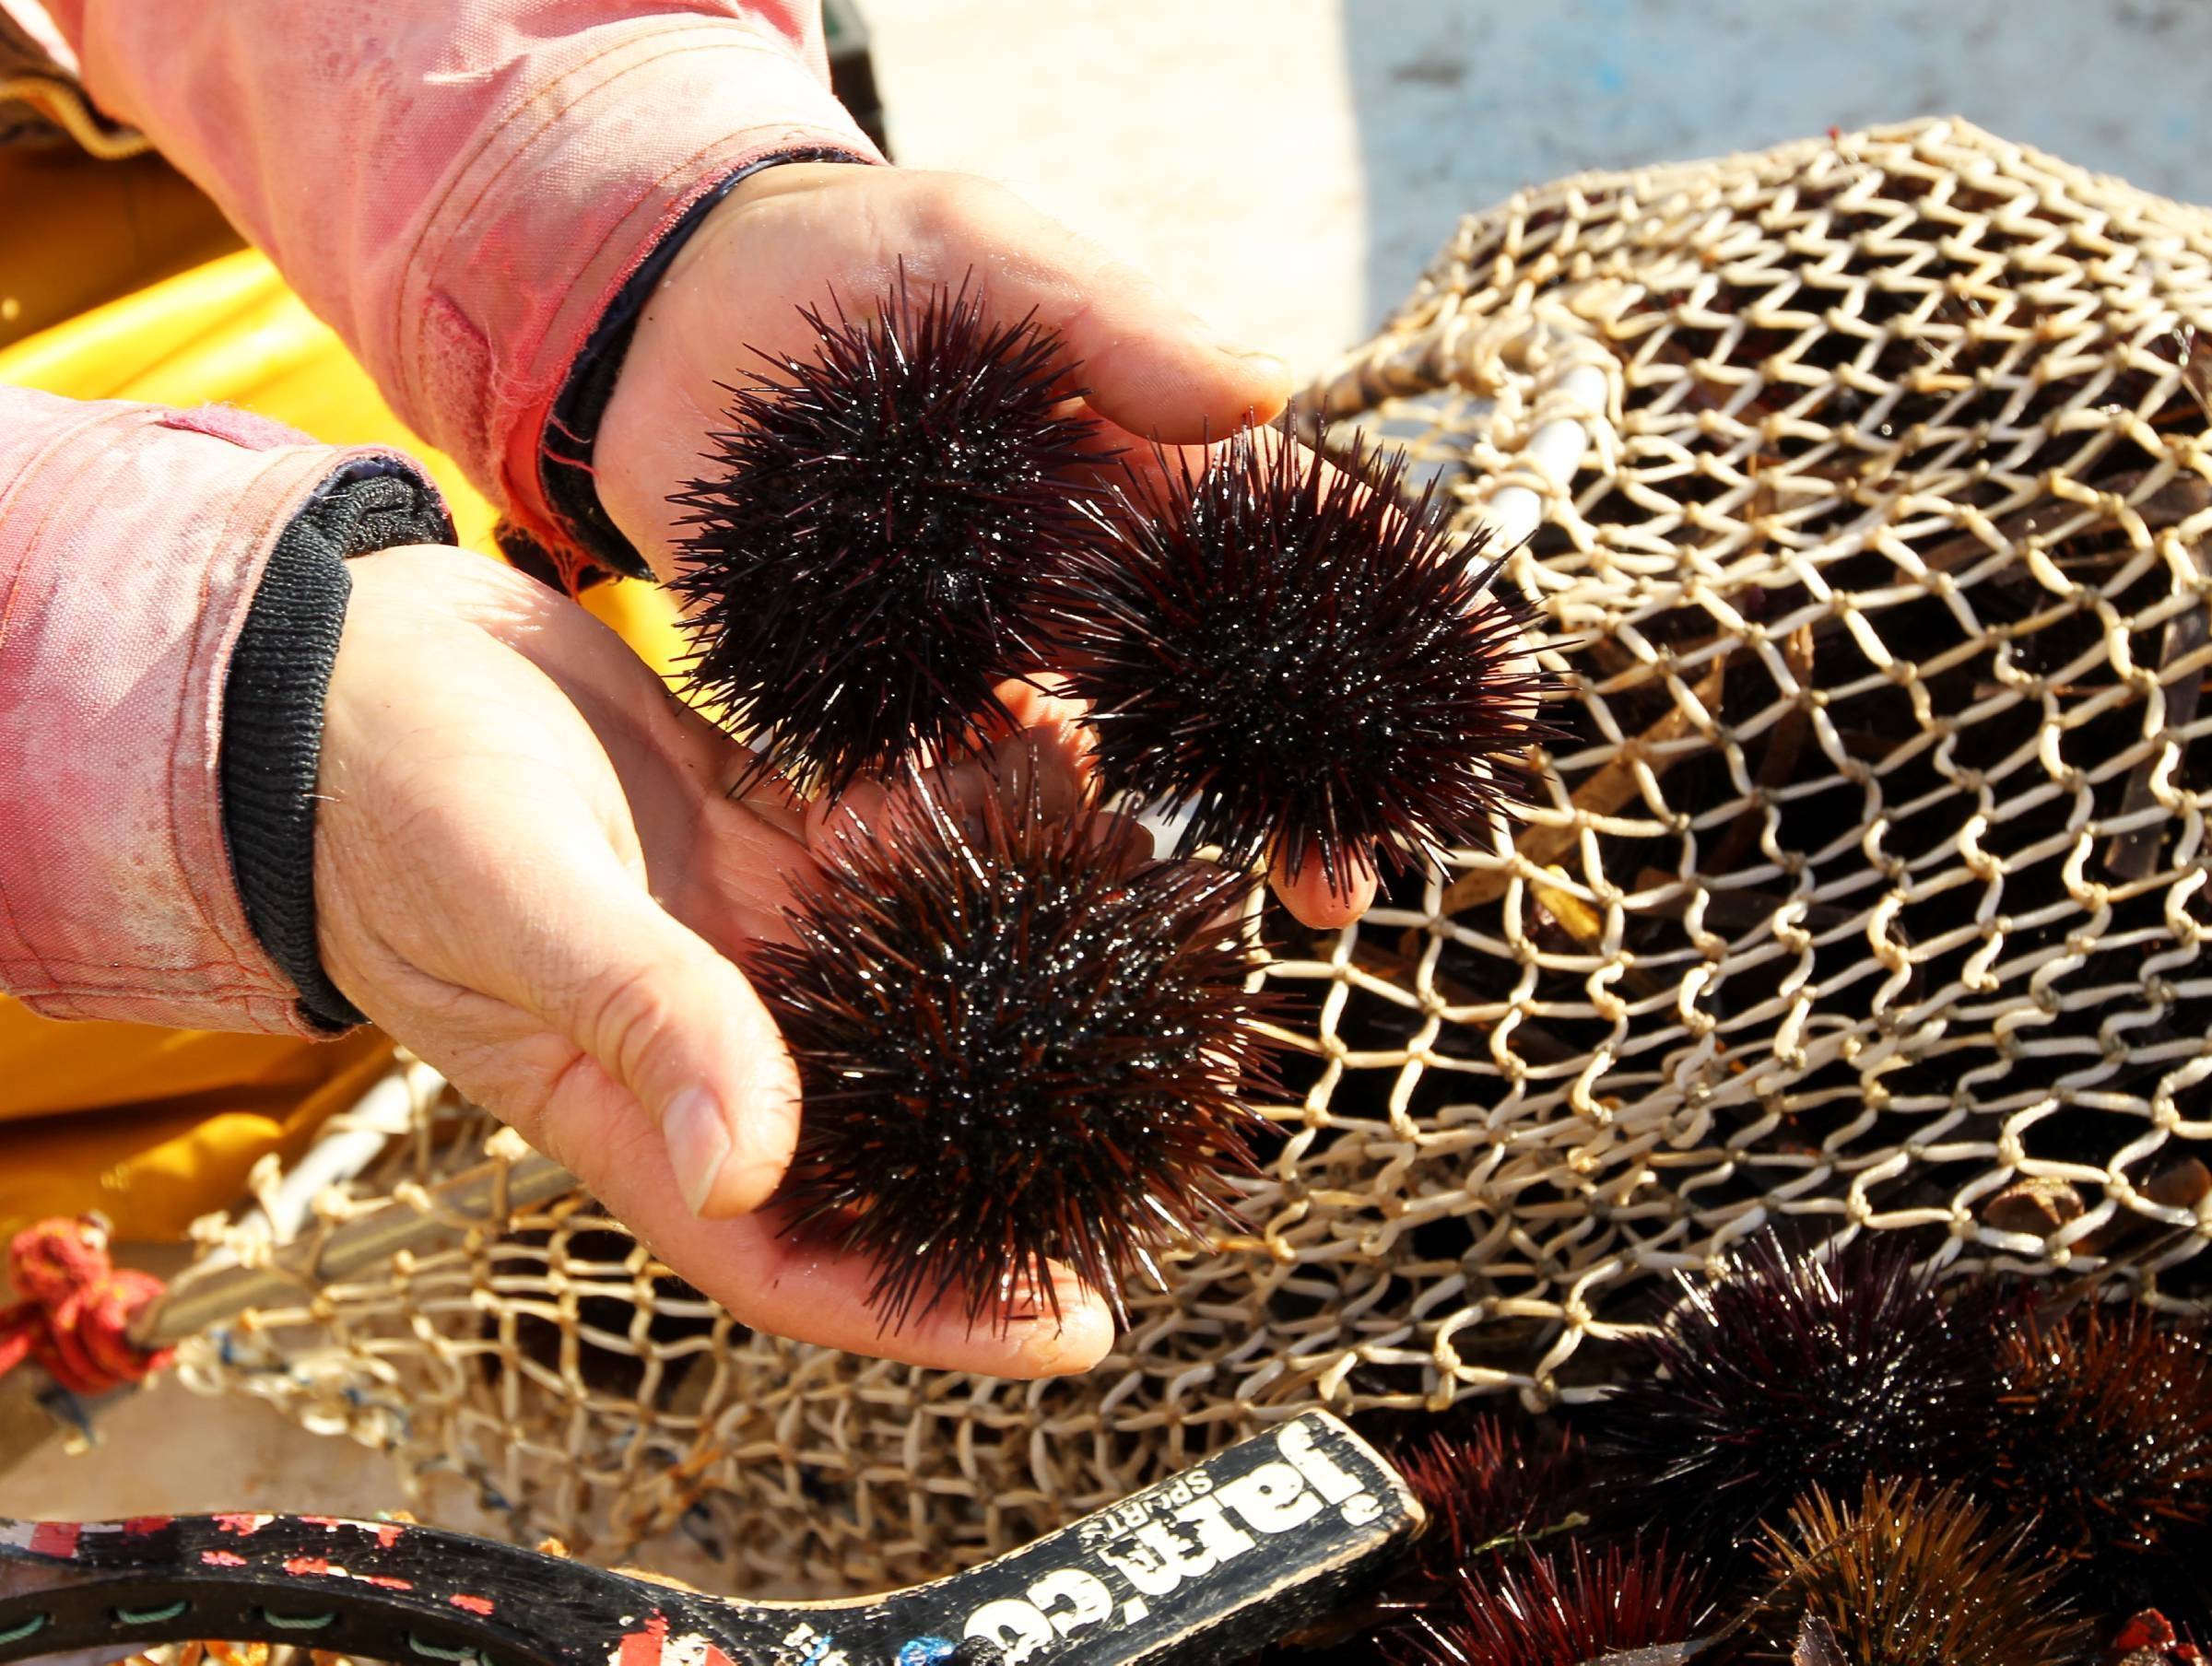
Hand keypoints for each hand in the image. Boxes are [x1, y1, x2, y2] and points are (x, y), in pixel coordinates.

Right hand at [311, 545, 1111, 1375]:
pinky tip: (1040, 753)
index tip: (1079, 1324)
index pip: (801, 1254)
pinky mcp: (758, 829)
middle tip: (1160, 1083)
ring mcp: (743, 933)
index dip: (938, 1307)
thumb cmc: (381, 801)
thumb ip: (642, 1022)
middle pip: (896, 1117)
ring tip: (1135, 877)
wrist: (342, 658)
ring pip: (914, 968)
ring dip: (1020, 930)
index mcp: (637, 1112)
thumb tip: (752, 1171)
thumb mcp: (515, 911)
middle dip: (1027, 1110)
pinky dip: (961, 808)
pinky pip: (888, 842)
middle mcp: (712, 1036)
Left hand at [593, 163, 1383, 925]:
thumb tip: (1265, 394)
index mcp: (1136, 470)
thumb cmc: (856, 258)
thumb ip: (1110, 323)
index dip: (1365, 648)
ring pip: (1088, 760)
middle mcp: (1078, 573)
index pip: (1278, 563)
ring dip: (1134, 840)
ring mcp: (983, 643)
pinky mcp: (876, 689)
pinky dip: (971, 831)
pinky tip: (996, 883)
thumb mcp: (984, 254)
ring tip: (1190, 925)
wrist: (672, 311)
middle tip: (1333, 897)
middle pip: (1206, 697)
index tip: (1427, 735)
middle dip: (1282, 798)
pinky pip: (940, 776)